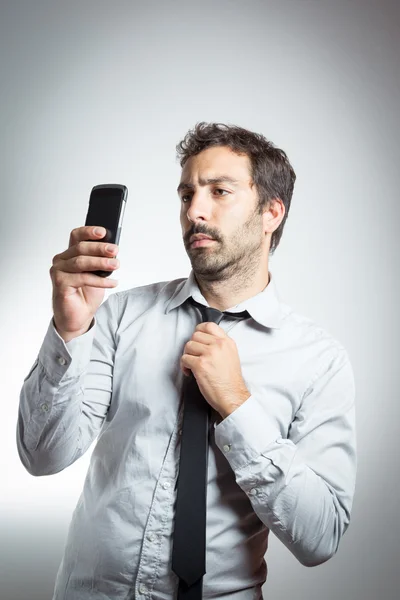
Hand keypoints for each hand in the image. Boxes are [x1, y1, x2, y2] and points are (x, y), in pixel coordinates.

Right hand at [49, 226, 118, 340]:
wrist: (78, 316)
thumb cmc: (86, 293)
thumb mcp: (97, 273)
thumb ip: (100, 260)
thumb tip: (113, 249)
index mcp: (70, 254)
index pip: (76, 236)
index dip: (89, 231)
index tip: (103, 232)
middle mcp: (61, 260)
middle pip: (80, 248)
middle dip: (100, 248)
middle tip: (115, 250)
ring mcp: (58, 271)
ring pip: (81, 262)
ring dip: (101, 263)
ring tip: (116, 265)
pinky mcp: (60, 284)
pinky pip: (82, 278)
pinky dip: (100, 281)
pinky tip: (112, 283)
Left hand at [180, 322, 250, 417]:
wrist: (232, 396)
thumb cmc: (231, 381)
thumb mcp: (231, 356)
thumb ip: (220, 345)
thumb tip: (204, 341)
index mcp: (227, 342)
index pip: (209, 326)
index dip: (199, 330)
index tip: (197, 338)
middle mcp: (218, 345)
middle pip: (195, 336)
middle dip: (192, 346)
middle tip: (194, 356)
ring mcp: (209, 354)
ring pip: (188, 346)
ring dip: (187, 356)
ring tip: (192, 365)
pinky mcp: (200, 365)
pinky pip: (184, 358)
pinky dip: (184, 366)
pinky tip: (190, 372)